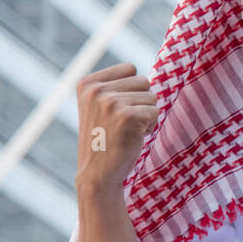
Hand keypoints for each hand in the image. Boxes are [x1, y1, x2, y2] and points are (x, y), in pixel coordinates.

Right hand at [75, 63, 157, 191]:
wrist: (97, 173)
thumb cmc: (104, 138)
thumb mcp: (98, 105)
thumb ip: (115, 85)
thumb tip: (144, 73)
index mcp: (87, 83)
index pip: (130, 68)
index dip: (131, 90)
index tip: (114, 110)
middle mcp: (96, 90)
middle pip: (144, 81)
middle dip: (140, 102)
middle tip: (122, 123)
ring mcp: (111, 102)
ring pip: (152, 97)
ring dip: (145, 115)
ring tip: (126, 130)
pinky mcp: (127, 116)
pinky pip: (155, 112)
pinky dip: (149, 126)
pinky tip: (132, 137)